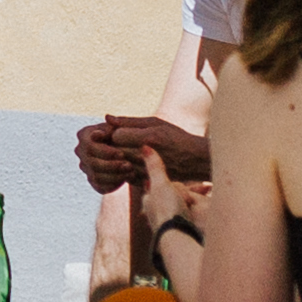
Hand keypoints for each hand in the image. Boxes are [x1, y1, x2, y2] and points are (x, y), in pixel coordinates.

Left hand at [75, 115, 204, 195]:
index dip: (115, 132)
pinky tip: (134, 163)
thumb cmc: (175, 137)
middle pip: (114, 150)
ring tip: (128, 151)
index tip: (120, 131)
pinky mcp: (145, 183)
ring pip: (117, 164)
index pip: (116, 135)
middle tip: (121, 141)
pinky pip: (124, 175)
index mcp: (149, 138)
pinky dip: (125, 169)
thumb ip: (128, 121)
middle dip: (114, 145)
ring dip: (119, 158)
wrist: (195, 160)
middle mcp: (146, 156)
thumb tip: (106, 118)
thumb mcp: (155, 123)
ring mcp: (145, 172)